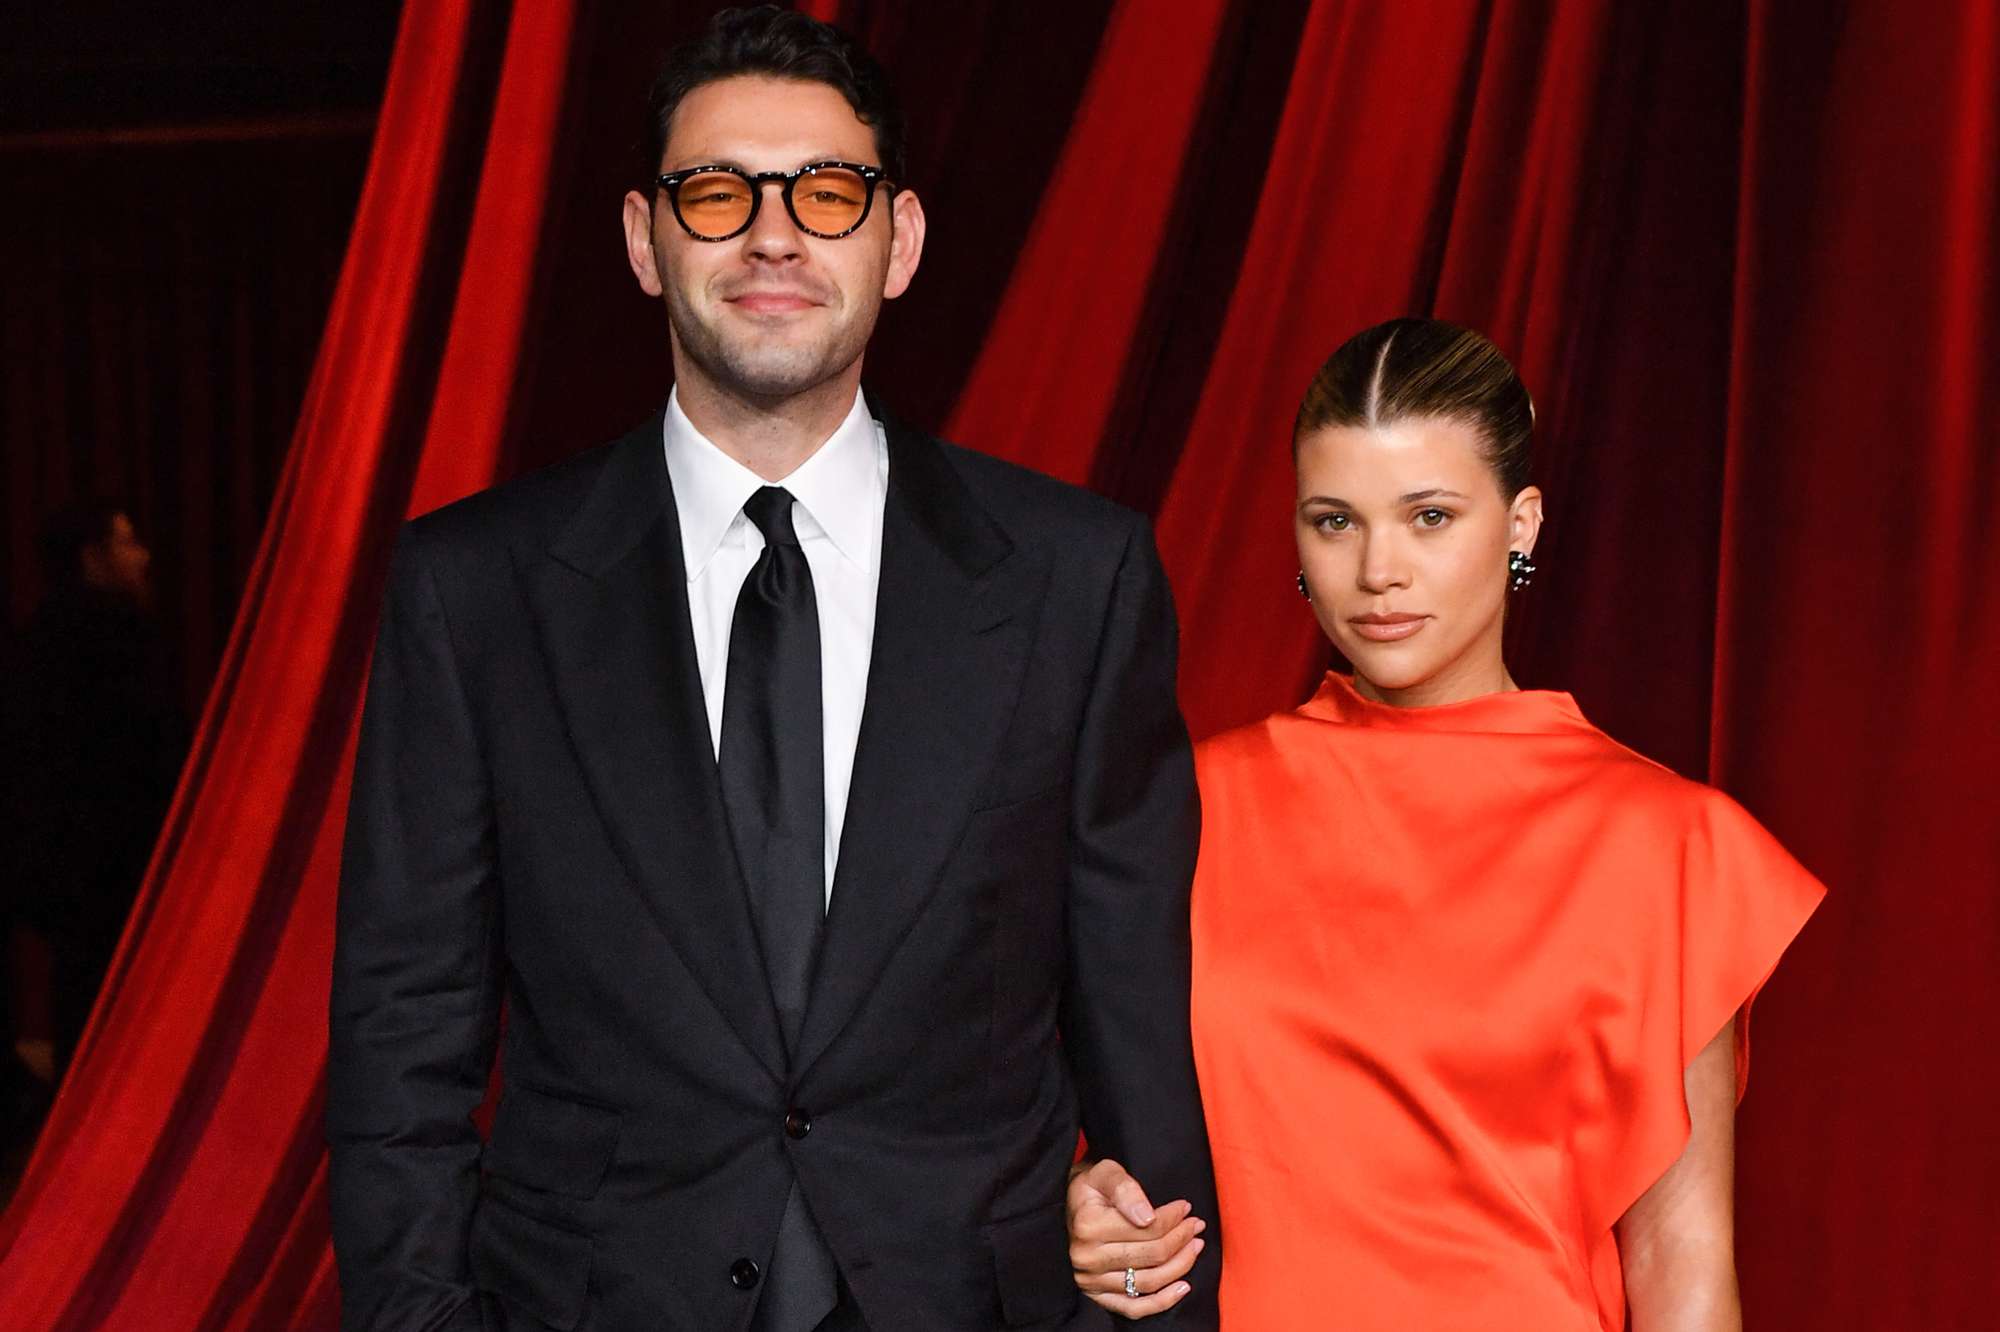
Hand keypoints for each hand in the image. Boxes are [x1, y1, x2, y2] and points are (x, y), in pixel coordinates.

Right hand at [1066, 1158, 1204, 1318]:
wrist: (1070, 1206)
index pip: (1147, 1229)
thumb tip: (1148, 1217)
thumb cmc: (1092, 1187)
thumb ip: (1126, 1190)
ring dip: (1180, 1266)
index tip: (1186, 1208)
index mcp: (1088, 1226)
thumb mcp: (1106, 1173)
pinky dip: (1162, 1302)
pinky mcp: (1097, 1296)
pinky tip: (1183, 1287)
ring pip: (1149, 1282)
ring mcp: (1091, 1281)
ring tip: (1195, 1247)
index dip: (1173, 1218)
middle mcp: (1087, 1258)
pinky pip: (1134, 1308)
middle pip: (1152, 1255)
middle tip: (1196, 1226)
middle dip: (1182, 1239)